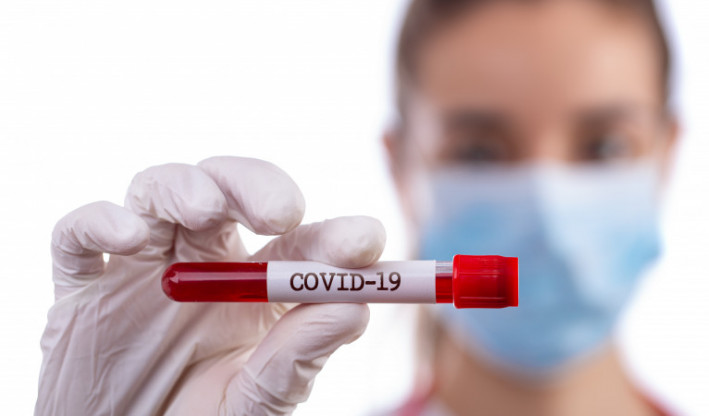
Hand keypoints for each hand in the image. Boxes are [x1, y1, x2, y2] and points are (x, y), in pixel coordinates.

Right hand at [36, 156, 385, 415]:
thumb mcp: (254, 401)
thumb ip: (295, 359)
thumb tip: (355, 308)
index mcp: (256, 289)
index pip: (300, 242)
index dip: (332, 236)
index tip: (364, 241)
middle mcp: (203, 262)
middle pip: (230, 191)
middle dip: (255, 187)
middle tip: (281, 211)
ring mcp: (141, 267)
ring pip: (159, 191)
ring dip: (184, 188)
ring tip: (203, 210)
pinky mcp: (82, 286)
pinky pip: (79, 235)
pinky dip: (101, 222)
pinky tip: (129, 236)